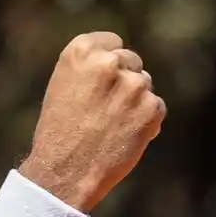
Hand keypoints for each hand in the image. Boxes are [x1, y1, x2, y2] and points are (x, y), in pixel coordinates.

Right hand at [20, 31, 165, 211]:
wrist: (65, 174)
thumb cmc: (58, 133)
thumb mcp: (63, 87)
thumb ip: (90, 69)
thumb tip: (119, 63)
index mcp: (81, 51)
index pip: (111, 42)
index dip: (109, 63)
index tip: (103, 81)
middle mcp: (109, 62)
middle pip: (131, 61)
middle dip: (124, 81)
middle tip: (106, 110)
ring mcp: (134, 84)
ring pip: (145, 84)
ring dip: (136, 102)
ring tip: (112, 127)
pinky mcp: (152, 107)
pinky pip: (157, 107)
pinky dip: (147, 122)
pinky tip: (125, 137)